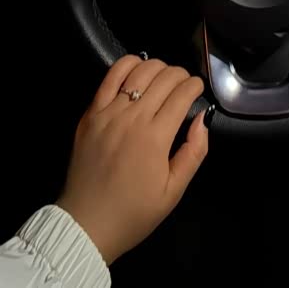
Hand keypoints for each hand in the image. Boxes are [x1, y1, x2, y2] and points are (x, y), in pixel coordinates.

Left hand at [58, 55, 208, 263]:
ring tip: (164, 76)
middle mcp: (132, 118)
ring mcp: (108, 113)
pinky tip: (137, 66)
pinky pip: (110, 77)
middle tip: (184, 84)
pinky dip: (127, 64)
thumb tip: (203, 119)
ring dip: (158, 67)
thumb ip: (194, 152)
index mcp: (155, 138)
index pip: (182, 94)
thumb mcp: (174, 191)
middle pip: (164, 78)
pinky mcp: (91, 113)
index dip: (195, 86)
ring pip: (140, 72)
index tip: (198, 89)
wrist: (86, 225)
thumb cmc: (133, 212)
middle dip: (180, 75)